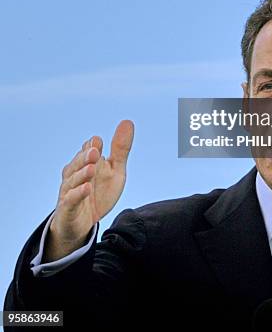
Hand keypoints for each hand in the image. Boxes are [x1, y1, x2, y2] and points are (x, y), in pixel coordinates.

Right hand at [43, 120, 133, 261]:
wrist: (82, 225)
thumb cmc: (98, 193)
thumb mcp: (115, 171)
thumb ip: (120, 149)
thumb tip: (128, 121)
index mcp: (86, 163)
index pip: (88, 150)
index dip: (92, 146)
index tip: (98, 141)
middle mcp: (75, 174)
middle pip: (78, 163)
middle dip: (85, 157)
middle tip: (95, 151)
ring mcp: (69, 191)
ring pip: (72, 180)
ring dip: (81, 174)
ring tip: (92, 168)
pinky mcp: (67, 209)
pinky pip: (70, 200)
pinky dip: (77, 194)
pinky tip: (86, 188)